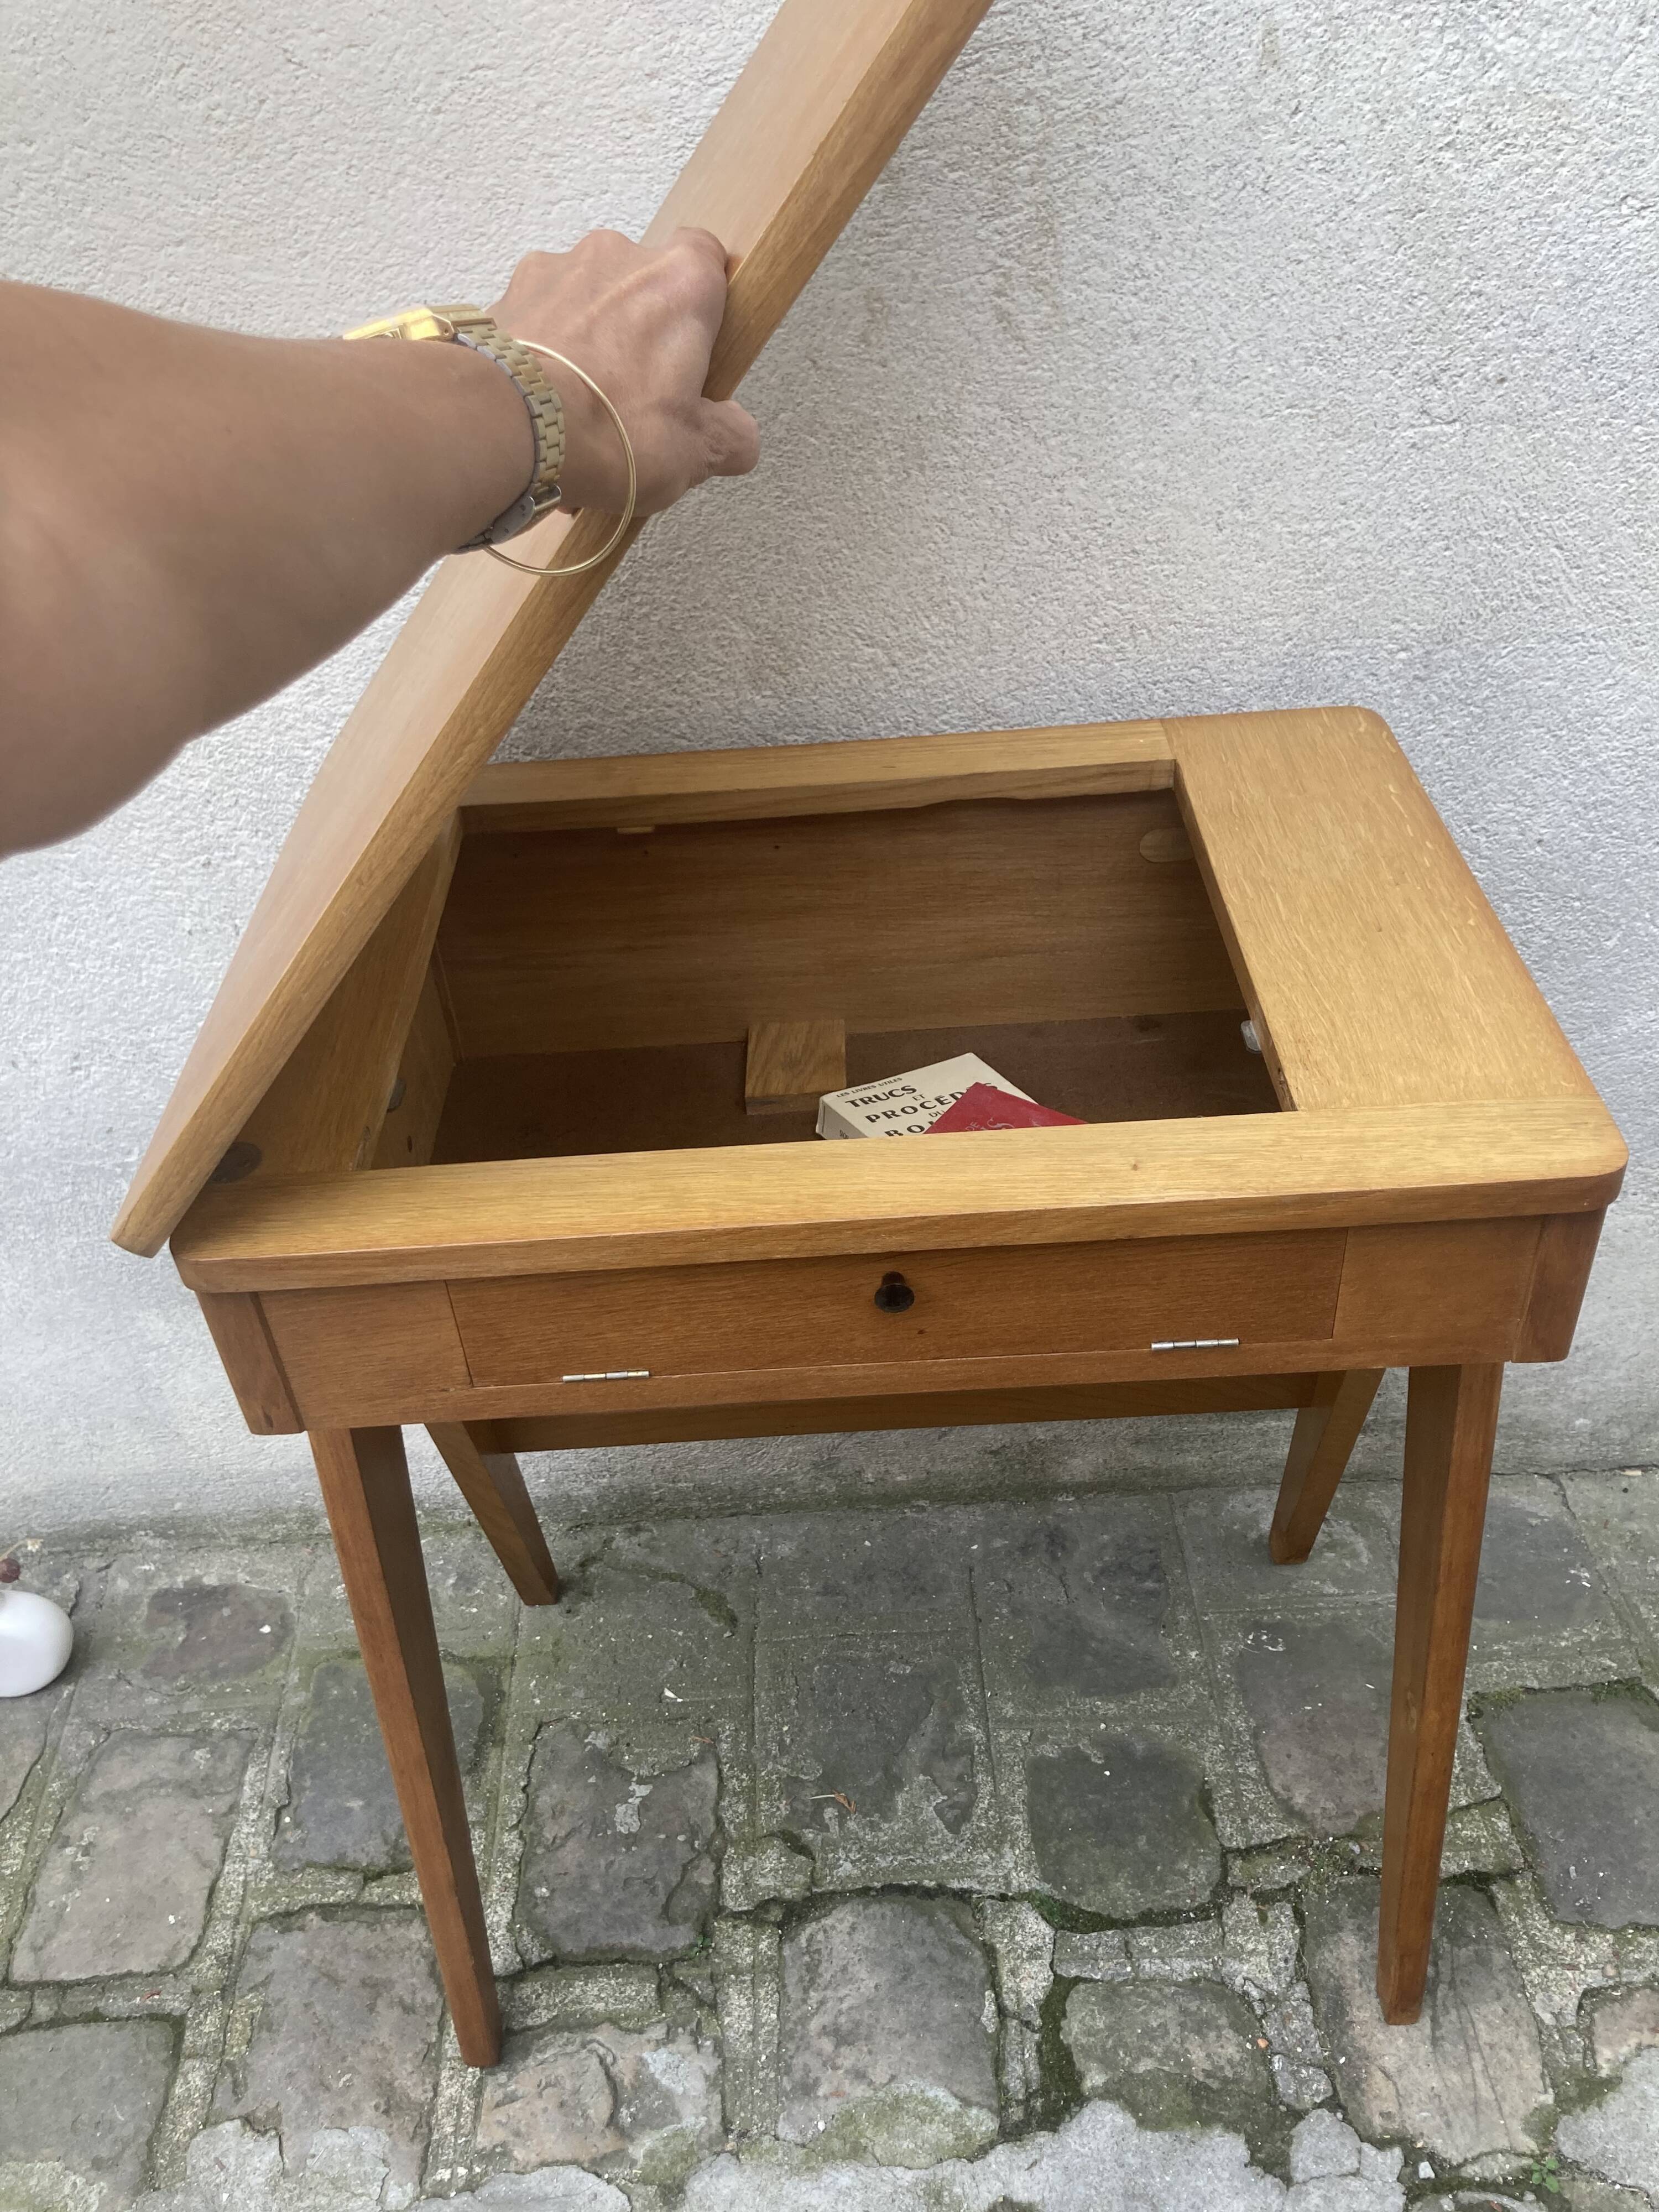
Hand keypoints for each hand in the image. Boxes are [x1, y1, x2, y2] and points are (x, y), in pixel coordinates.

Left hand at [489, 228, 759, 515]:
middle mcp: (618, 257)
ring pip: (586, 302)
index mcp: (680, 282)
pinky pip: (537, 320)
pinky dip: (542, 355)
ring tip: (578, 412)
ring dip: (588, 344)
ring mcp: (557, 269)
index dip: (703, 301)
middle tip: (636, 395)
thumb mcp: (693, 452)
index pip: (706, 256)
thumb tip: (736, 438)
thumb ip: (728, 438)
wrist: (508, 425)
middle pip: (641, 286)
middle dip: (640, 333)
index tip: (696, 344)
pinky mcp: (508, 293)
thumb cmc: (610, 428)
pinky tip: (540, 406)